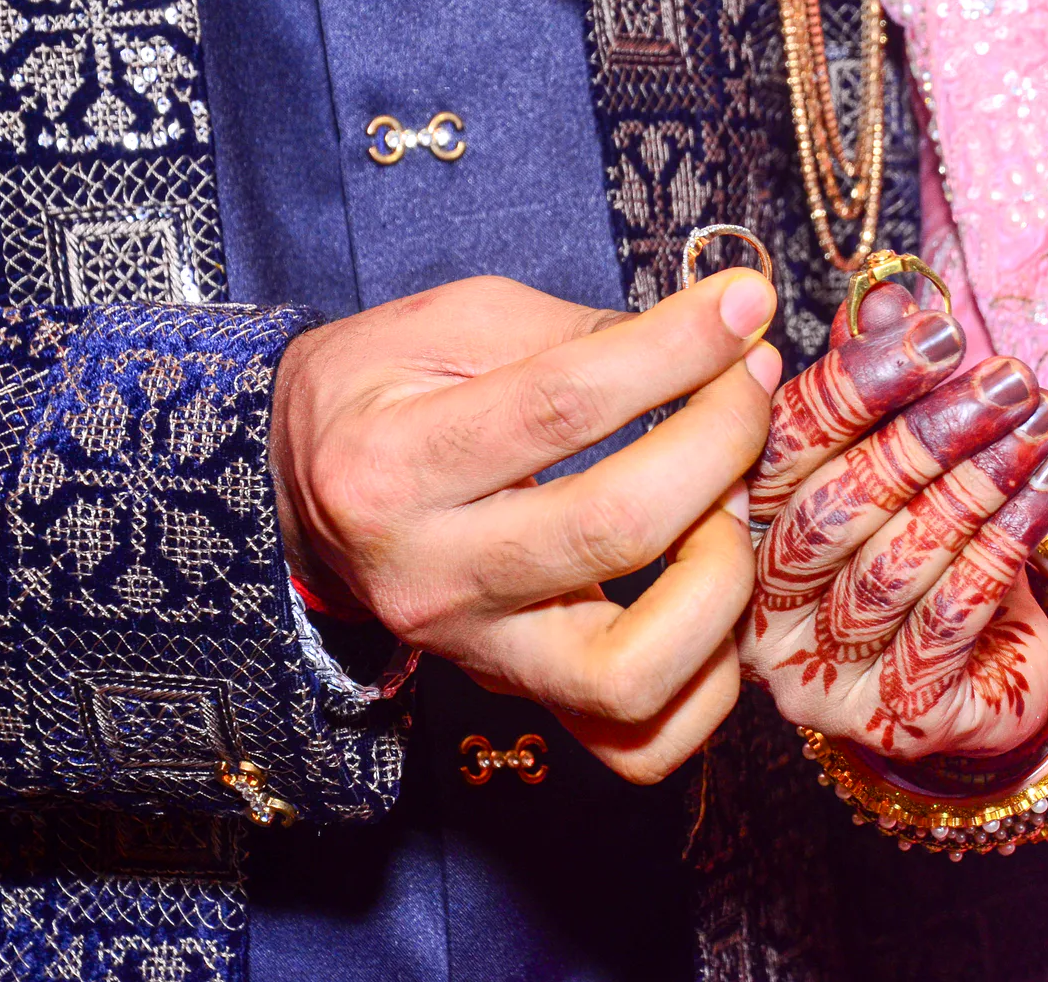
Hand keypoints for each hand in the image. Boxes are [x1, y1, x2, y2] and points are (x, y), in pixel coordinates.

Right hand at [269, 270, 780, 782]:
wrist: (298, 494)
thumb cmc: (379, 393)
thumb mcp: (450, 325)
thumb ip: (576, 333)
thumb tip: (713, 334)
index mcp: (392, 464)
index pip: (564, 404)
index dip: (677, 348)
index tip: (743, 304)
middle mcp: (431, 576)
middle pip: (616, 527)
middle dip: (720, 441)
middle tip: (748, 387)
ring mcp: (477, 654)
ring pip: (633, 671)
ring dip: (722, 578)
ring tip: (727, 505)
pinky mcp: (520, 699)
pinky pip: (638, 744)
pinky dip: (707, 681)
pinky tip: (710, 595)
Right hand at [740, 286, 1047, 757]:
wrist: (981, 680)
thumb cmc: (927, 554)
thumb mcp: (897, 458)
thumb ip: (881, 381)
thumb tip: (891, 298)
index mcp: (736, 532)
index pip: (781, 450)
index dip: (859, 385)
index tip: (939, 333)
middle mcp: (757, 610)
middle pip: (835, 507)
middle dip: (930, 433)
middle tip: (1009, 378)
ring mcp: (818, 674)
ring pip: (896, 562)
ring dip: (979, 482)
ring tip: (1044, 422)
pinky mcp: (888, 717)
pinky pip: (952, 618)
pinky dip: (1008, 542)